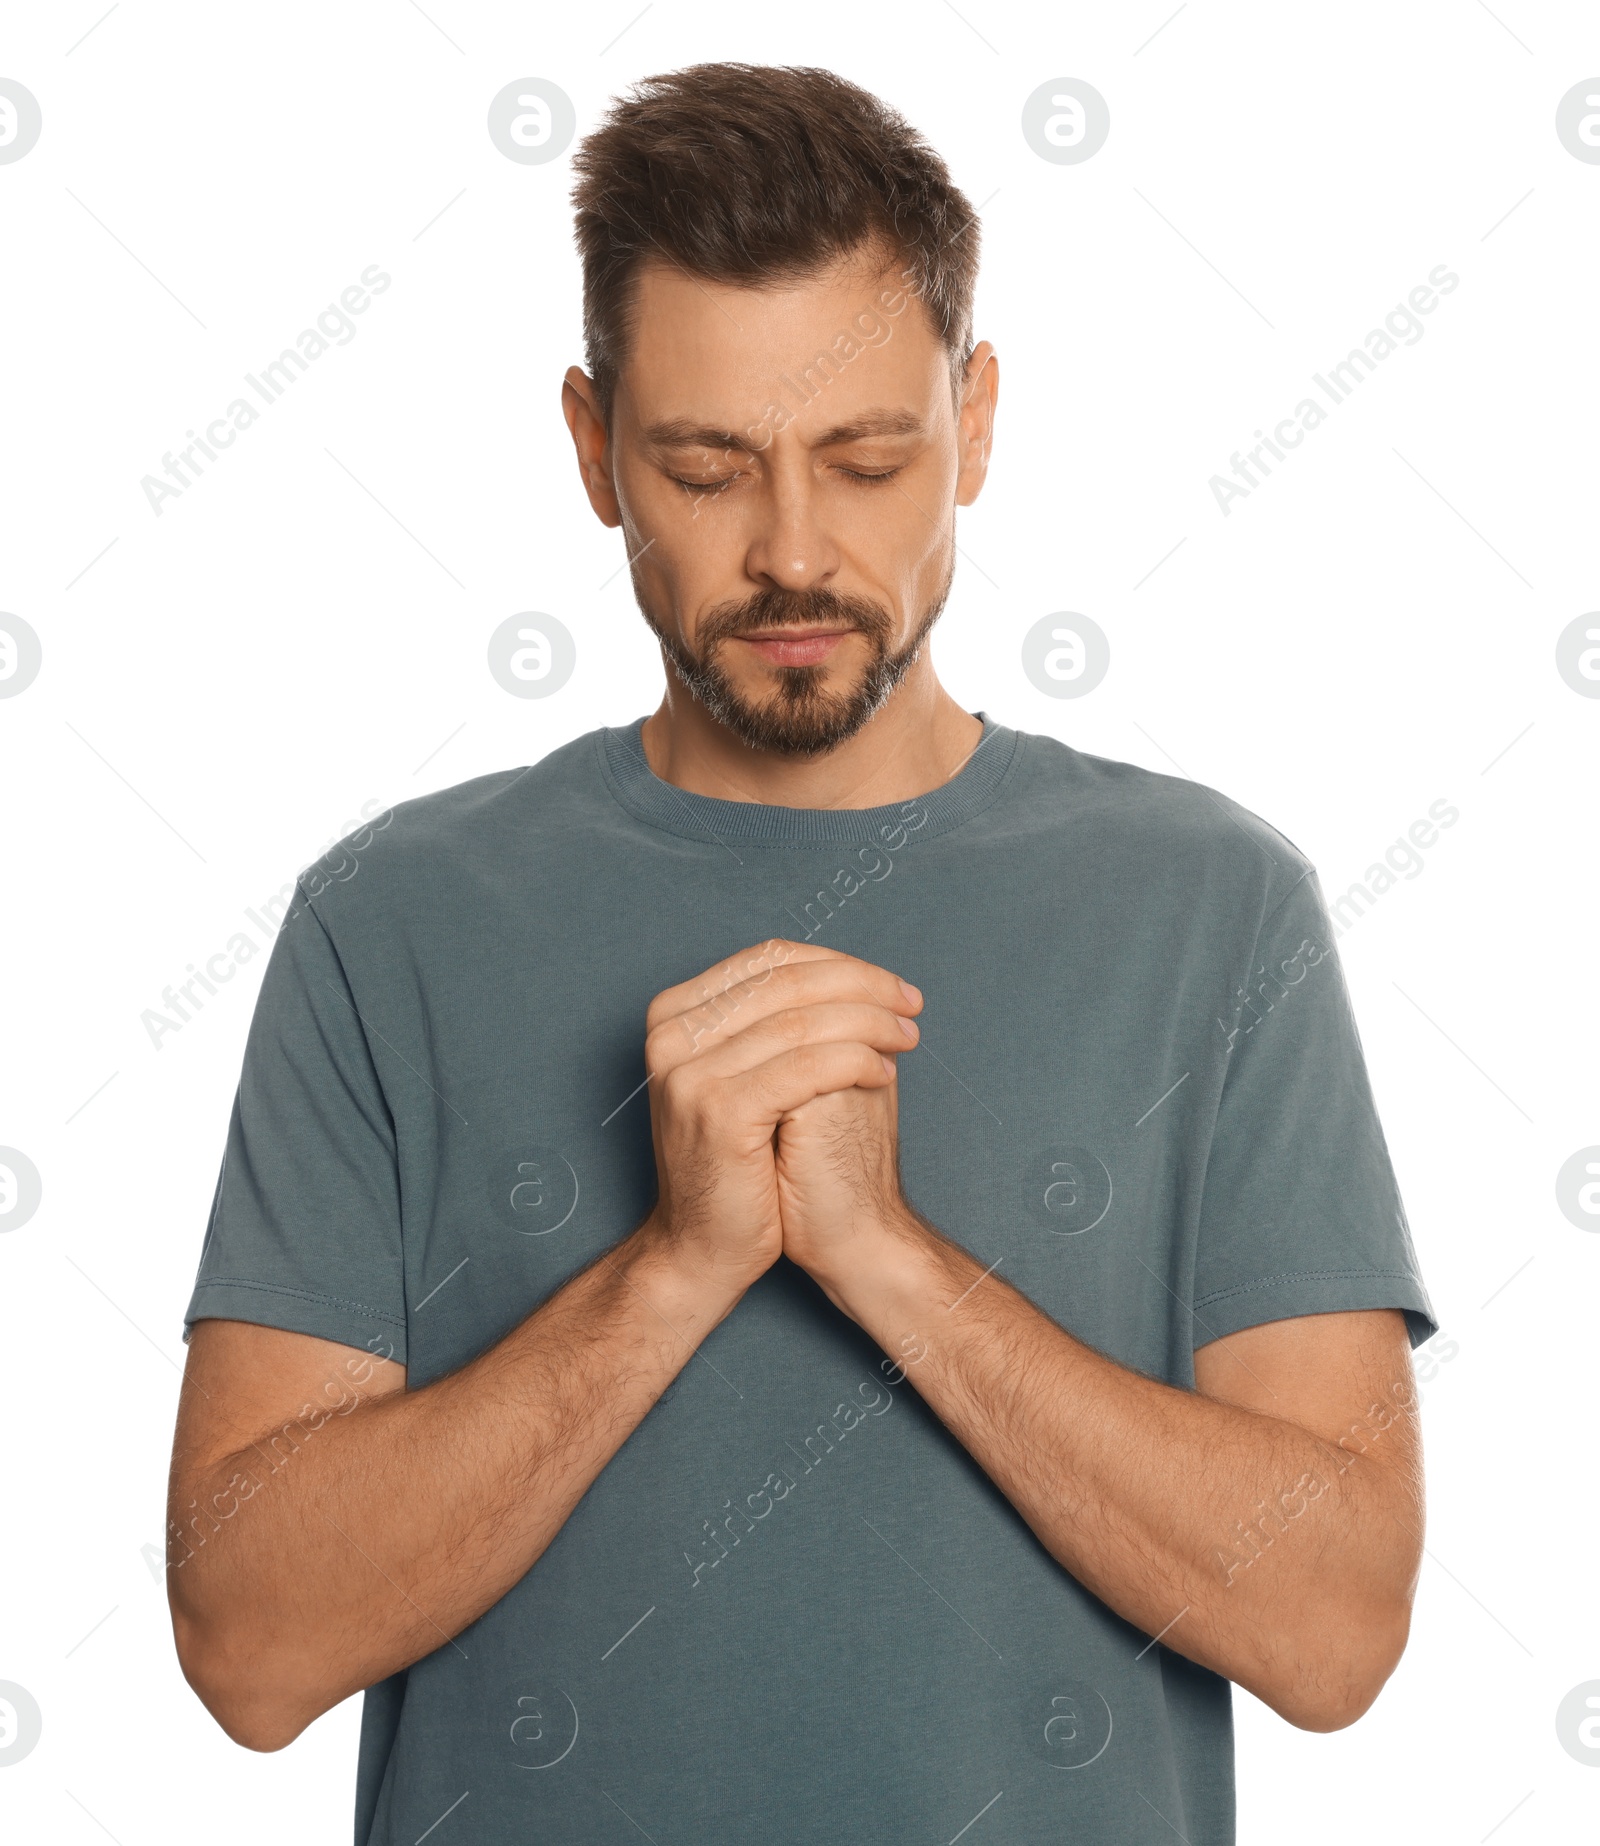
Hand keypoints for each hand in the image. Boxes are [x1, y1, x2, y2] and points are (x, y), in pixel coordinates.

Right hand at [640, 941, 918, 1291]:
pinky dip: (857, 1061)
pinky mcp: (720, 1110)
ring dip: (871, 1023)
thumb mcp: (744, 1075)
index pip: (768, 959)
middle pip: (787, 982)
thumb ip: (774, 1021)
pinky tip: (885, 1071)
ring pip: (803, 1022)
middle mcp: (670, 1034)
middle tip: (911, 1006)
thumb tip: (848, 977)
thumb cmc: (739, 1163)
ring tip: (907, 1037)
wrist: (706, 1245)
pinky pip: (808, 1067)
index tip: (891, 987)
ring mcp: (689, 1071)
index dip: (840, 966)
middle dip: (864, 988)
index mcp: (673, 1014)